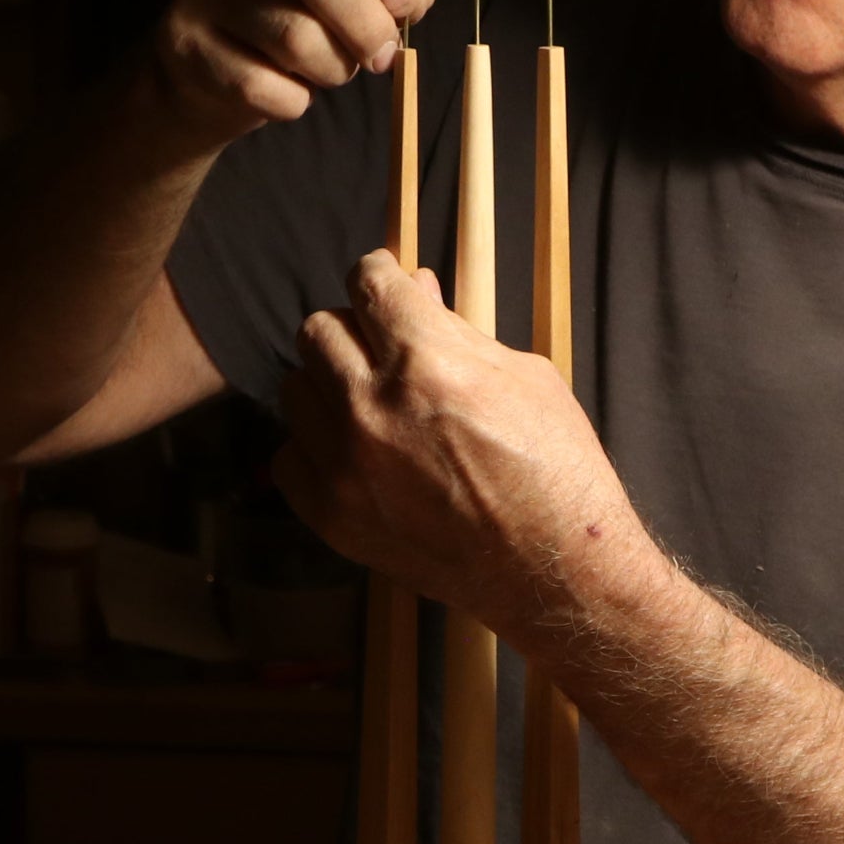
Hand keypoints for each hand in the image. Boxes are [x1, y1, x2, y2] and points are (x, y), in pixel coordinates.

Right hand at [151, 0, 435, 147]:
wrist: (216, 65)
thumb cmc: (304, 7)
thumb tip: (407, 1)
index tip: (405, 3)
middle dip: (366, 22)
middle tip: (383, 55)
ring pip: (294, 35)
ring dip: (333, 68)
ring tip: (328, 67)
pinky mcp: (182, 38)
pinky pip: (262, 85)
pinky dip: (293, 101)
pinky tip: (286, 87)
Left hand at [274, 250, 647, 641]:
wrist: (552, 569)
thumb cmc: (554, 468)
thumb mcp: (524, 376)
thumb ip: (455, 330)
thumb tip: (414, 289)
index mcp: (425, 360)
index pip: (368, 283)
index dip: (378, 273)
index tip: (383, 282)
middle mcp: (371, 407)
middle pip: (318, 330)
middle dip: (352, 328)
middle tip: (380, 345)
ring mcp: (344, 466)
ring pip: (294, 389)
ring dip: (328, 383)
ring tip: (367, 400)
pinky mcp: (332, 515)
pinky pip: (289, 456)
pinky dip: (316, 446)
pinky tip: (354, 451)